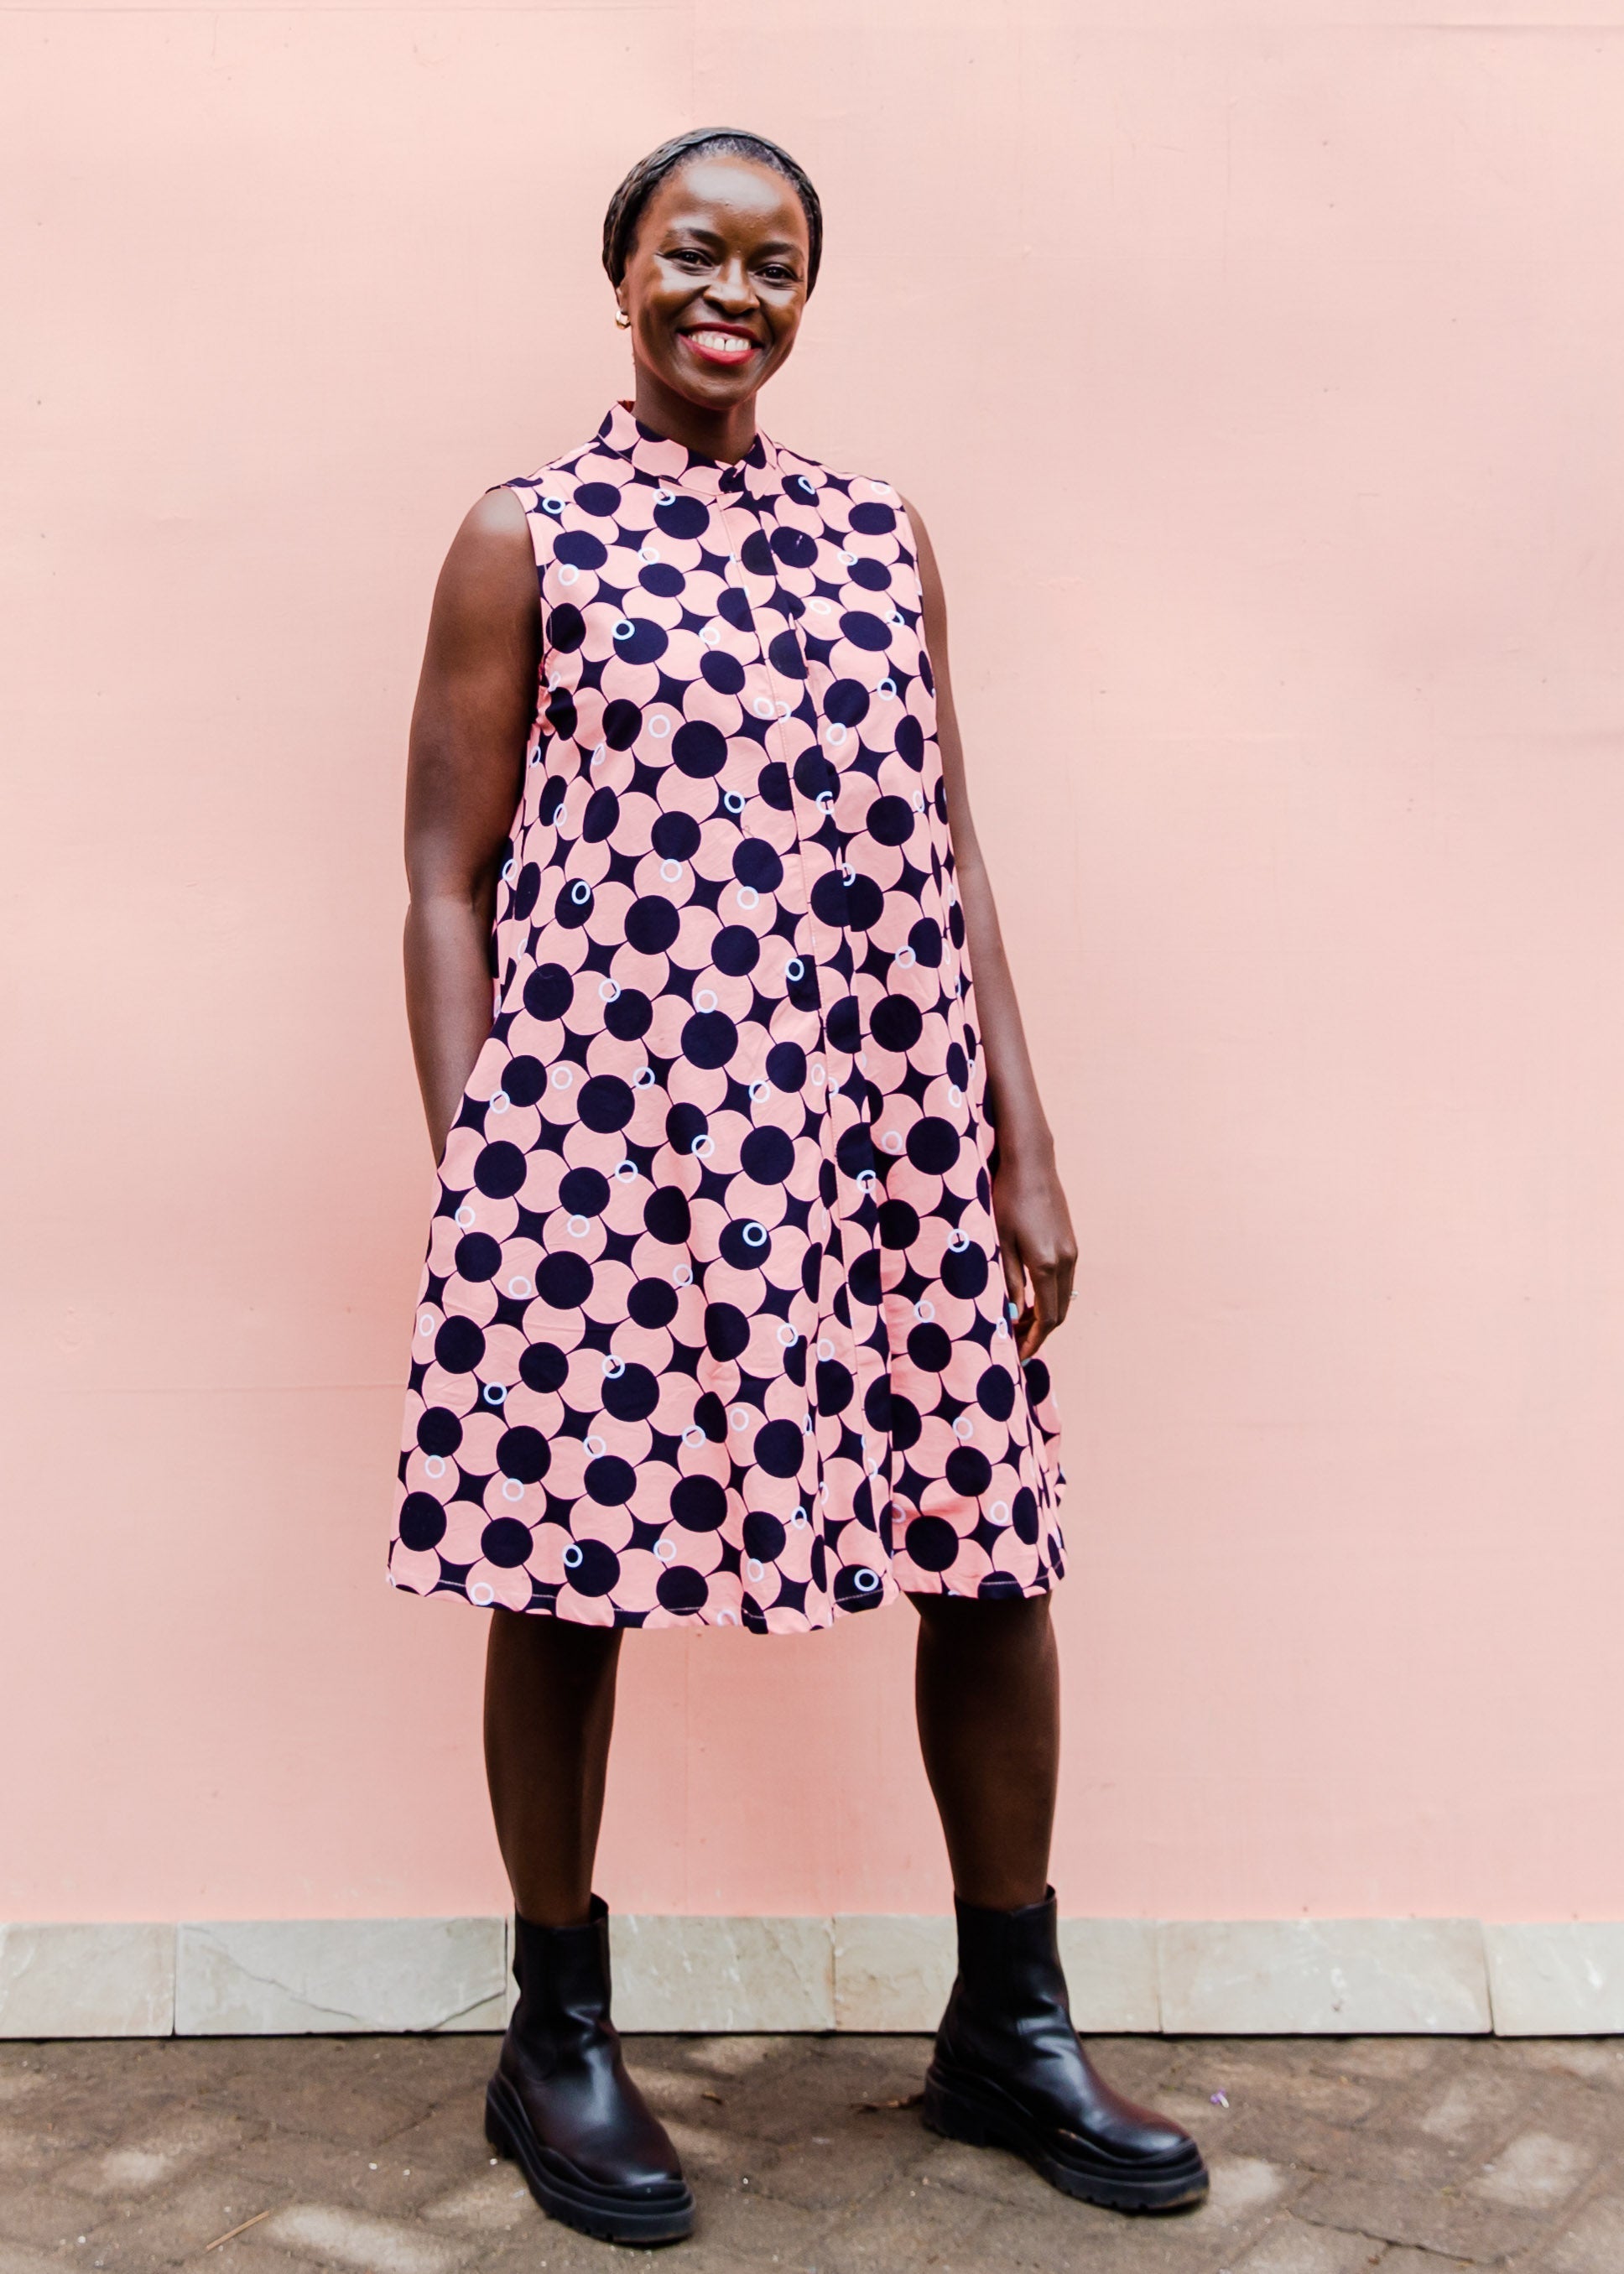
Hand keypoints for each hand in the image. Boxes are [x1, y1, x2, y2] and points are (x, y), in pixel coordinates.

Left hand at [993, 1149, 1077, 1362]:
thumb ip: (1007, 1281)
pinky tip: (1029, 1295)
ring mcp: (1072, 1250)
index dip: (1034, 1340)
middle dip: (1039, 1332)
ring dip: (1045, 1314)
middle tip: (1015, 1341)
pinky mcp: (1071, 1241)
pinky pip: (1065, 1280)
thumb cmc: (1008, 1200)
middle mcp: (1066, 1260)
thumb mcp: (999, 1242)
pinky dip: (1050, 1296)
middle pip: (1059, 1312)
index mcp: (1046, 1264)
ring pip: (1063, 1297)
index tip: (1019, 1355)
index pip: (1046, 1318)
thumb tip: (1010, 1315)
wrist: (1030, 1164)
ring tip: (1018, 1321)